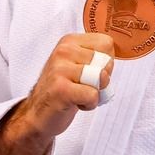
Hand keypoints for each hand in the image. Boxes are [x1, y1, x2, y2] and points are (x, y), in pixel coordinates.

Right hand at [4, 32, 115, 149]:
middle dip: (101, 79)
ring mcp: (60, 69)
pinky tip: (75, 103)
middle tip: (82, 86)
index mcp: (69, 41)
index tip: (89, 72)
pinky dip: (89, 104)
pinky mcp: (61, 89)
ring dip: (95, 92)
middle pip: (106, 62)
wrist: (37, 113)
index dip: (105, 62)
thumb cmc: (62, 89)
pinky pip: (93, 95)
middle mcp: (63, 51)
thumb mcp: (77, 64)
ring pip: (101, 78)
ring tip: (79, 94)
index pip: (107, 43)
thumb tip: (117, 55)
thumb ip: (96, 56)